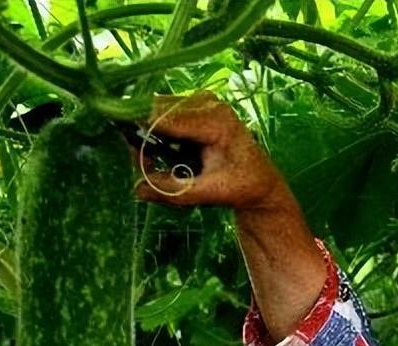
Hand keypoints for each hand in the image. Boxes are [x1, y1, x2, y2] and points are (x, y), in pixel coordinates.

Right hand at [133, 92, 290, 211]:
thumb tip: (136, 189)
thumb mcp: (207, 193)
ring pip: (158, 109)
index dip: (142, 139)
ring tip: (157, 163)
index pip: (163, 119)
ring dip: (151, 135)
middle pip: (156, 110)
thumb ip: (172, 191)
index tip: (139, 163)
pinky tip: (167, 153)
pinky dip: (160, 131)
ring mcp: (203, 100)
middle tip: (147, 167)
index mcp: (215, 121)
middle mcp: (208, 103)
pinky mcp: (198, 103)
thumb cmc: (240, 187)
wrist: (261, 181)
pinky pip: (166, 112)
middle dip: (144, 137)